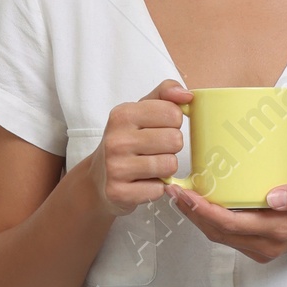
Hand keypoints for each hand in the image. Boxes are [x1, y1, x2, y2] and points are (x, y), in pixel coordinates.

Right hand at [90, 80, 189, 217]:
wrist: (99, 178)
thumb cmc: (127, 141)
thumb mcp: (141, 110)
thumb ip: (165, 94)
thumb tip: (187, 96)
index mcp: (123, 114)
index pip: (173, 113)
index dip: (173, 123)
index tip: (159, 129)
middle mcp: (116, 139)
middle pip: (175, 140)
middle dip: (171, 147)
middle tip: (155, 150)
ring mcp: (116, 167)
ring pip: (169, 165)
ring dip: (165, 169)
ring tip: (150, 166)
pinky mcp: (119, 192)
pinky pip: (159, 189)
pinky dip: (156, 188)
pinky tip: (142, 183)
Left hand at [166, 168, 286, 264]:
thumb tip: (272, 198)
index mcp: (278, 229)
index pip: (230, 223)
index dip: (203, 210)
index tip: (185, 192)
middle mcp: (266, 245)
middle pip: (218, 232)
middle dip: (192, 213)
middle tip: (173, 190)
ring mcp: (261, 250)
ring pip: (219, 237)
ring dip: (197, 219)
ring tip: (180, 196)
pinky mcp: (257, 248)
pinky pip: (227, 237)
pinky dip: (209, 222)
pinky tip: (198, 206)